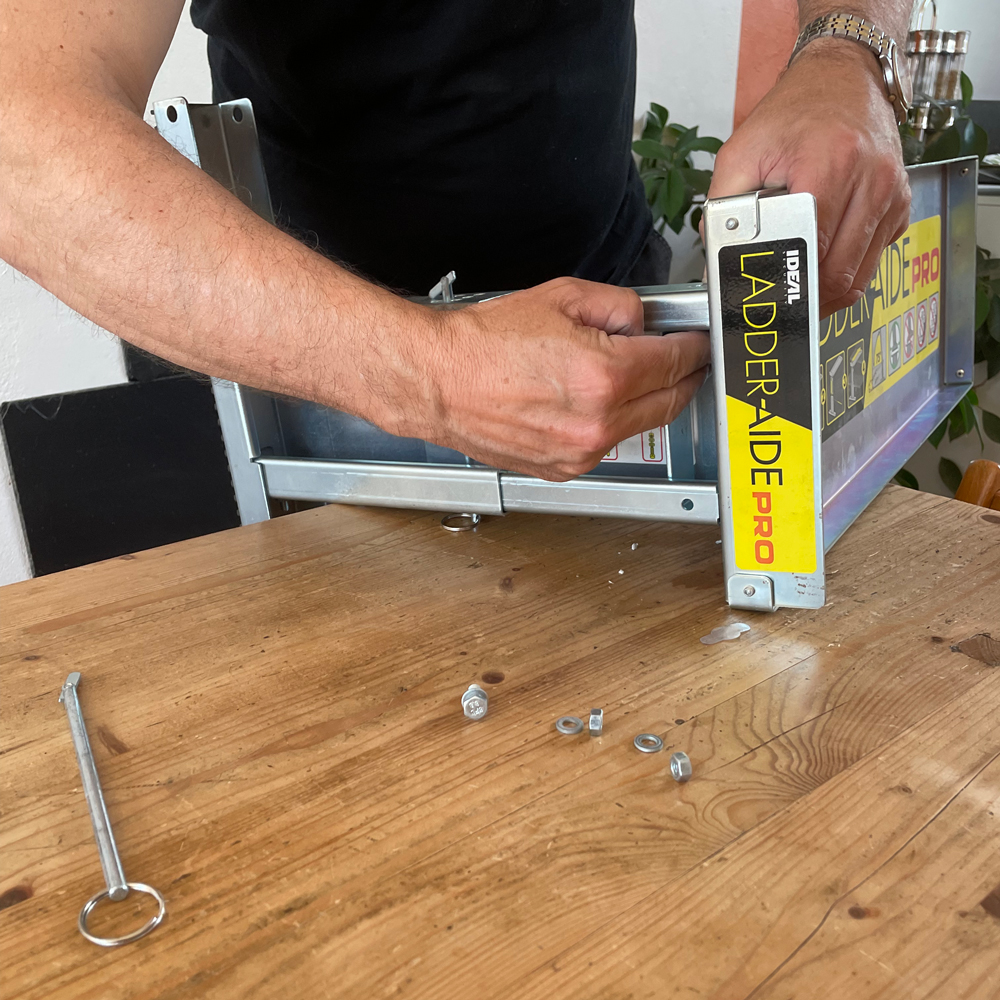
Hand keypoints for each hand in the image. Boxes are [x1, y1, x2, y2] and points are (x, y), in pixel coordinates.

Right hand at [381, 278, 709, 481]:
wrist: (438, 382)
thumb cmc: (483, 345)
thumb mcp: (562, 297)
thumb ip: (619, 306)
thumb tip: (643, 323)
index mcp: (604, 376)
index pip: (678, 362)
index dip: (694, 347)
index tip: (697, 342)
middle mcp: (597, 423)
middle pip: (670, 401)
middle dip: (684, 377)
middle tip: (684, 359)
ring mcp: (580, 452)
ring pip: (640, 425)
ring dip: (646, 401)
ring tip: (624, 373)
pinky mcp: (563, 468)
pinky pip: (605, 444)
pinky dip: (610, 422)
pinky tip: (589, 399)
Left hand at [708, 39, 910, 316]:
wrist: (844, 78)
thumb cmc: (793, 113)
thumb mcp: (741, 153)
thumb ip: (723, 210)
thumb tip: (714, 259)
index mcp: (830, 163)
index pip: (811, 248)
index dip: (786, 283)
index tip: (765, 299)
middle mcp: (871, 179)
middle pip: (838, 273)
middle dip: (804, 299)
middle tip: (777, 305)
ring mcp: (891, 194)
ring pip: (859, 276)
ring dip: (825, 293)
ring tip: (796, 289)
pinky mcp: (900, 205)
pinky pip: (873, 259)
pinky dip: (847, 271)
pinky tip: (823, 260)